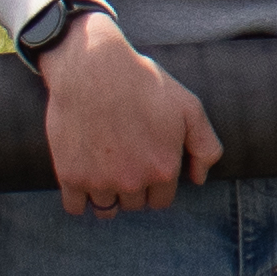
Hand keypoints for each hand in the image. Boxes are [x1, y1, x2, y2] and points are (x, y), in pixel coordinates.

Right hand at [39, 13, 223, 215]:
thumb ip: (205, 147)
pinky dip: (79, 199)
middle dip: (132, 186)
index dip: (154, 181)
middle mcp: (133, 182)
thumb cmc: (143, 83)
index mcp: (163, 170)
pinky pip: (75, 207)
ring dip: (107, 193)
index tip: (144, 161)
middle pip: (134, 204)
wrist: (92, 67)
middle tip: (123, 157)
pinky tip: (83, 178)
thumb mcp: (189, 107)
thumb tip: (199, 180)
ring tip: (103, 166)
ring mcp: (100, 181)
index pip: (161, 200)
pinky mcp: (70, 176)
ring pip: (106, 208)